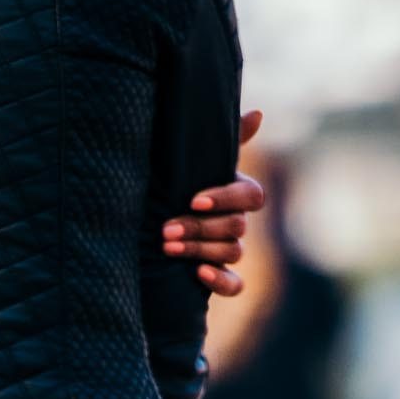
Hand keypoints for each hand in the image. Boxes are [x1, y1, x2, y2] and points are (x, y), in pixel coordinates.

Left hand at [162, 108, 266, 296]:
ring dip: (200, 250)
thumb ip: (225, 140)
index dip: (225, 199)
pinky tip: (199, 274)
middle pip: (237, 226)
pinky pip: (235, 285)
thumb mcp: (190, 164)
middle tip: (166, 229)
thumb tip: (259, 114)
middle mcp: (235, 222)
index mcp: (234, 194)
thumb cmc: (169, 188)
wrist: (140, 229)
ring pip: (233, 252)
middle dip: (200, 227)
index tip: (193, 201)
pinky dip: (221, 281)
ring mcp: (228, 251)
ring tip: (167, 247)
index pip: (250, 196)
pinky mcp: (219, 278)